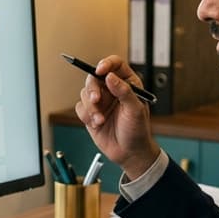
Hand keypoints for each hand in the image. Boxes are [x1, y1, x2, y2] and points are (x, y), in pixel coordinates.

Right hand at [74, 54, 159, 178]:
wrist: (129, 153)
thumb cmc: (138, 131)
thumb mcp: (135, 110)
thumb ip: (124, 91)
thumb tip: (110, 76)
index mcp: (127, 84)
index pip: (115, 65)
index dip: (106, 64)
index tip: (100, 70)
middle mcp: (112, 90)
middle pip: (94, 77)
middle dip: (93, 89)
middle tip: (96, 99)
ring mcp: (101, 101)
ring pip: (85, 93)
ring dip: (91, 107)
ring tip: (100, 120)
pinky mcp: (91, 113)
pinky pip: (80, 108)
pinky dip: (86, 116)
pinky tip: (98, 124)